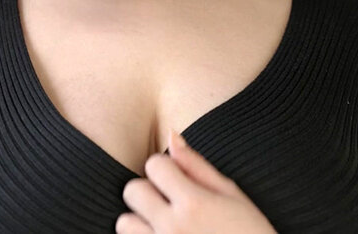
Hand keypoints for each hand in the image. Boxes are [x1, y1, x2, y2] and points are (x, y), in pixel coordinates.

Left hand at [116, 128, 277, 233]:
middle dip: (148, 192)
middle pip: (132, 191)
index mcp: (194, 203)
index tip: (178, 181)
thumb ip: (197, 166)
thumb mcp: (233, 197)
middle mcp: (173, 227)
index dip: (165, 169)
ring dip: (139, 222)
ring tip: (163, 228)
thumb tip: (170, 133)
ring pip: (124, 223)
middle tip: (170, 205)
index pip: (154, 164)